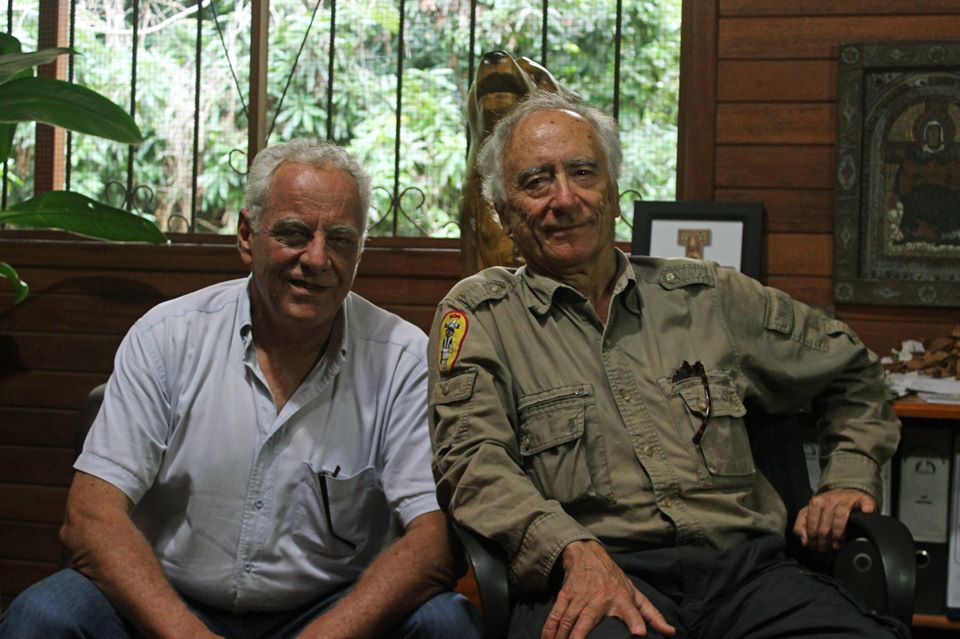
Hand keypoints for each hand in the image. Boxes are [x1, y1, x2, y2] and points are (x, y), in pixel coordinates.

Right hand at [541, 540, 675, 638]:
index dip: (635, 621)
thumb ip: (652, 616)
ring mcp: (580, 596)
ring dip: (561, 636)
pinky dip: (550, 627)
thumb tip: (671, 633)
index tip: (639, 633)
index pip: (632, 611)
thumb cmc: (615, 580)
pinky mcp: (566, 594)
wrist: (588, 554)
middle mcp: (600, 598)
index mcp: (622, 599)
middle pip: (588, 619)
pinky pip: (556, 613)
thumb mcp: (635, 594)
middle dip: (580, 636)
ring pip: (569, 619)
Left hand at [793, 488, 875, 553]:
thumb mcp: (812, 514)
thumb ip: (802, 525)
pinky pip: (865, 502)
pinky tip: (866, 513)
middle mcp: (830, 498)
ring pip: (840, 514)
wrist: (848, 495)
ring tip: (838, 545)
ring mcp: (847, 498)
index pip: (811, 520)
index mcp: (817, 502)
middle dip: (824, 540)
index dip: (813, 537)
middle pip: (825, 521)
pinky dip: (866, 507)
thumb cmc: (830, 507)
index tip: (816, 548)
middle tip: (827, 552)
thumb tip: (804, 540)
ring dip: (838, 533)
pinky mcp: (863, 498)